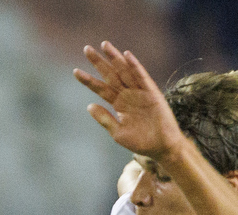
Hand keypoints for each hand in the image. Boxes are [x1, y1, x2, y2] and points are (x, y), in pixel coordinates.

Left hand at [74, 42, 185, 160]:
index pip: (100, 88)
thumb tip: (89, 105)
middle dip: (99, 62)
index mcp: (118, 104)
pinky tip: (127, 55)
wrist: (161, 147)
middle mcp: (127, 94)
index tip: (75, 71)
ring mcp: (140, 92)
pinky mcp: (152, 93)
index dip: (88, 80)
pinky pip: (142, 77)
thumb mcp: (118, 133)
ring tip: (104, 45)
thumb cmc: (141, 142)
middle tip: (86, 49)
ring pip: (125, 71)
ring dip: (115, 58)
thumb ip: (104, 119)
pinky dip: (135, 66)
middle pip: (110, 75)